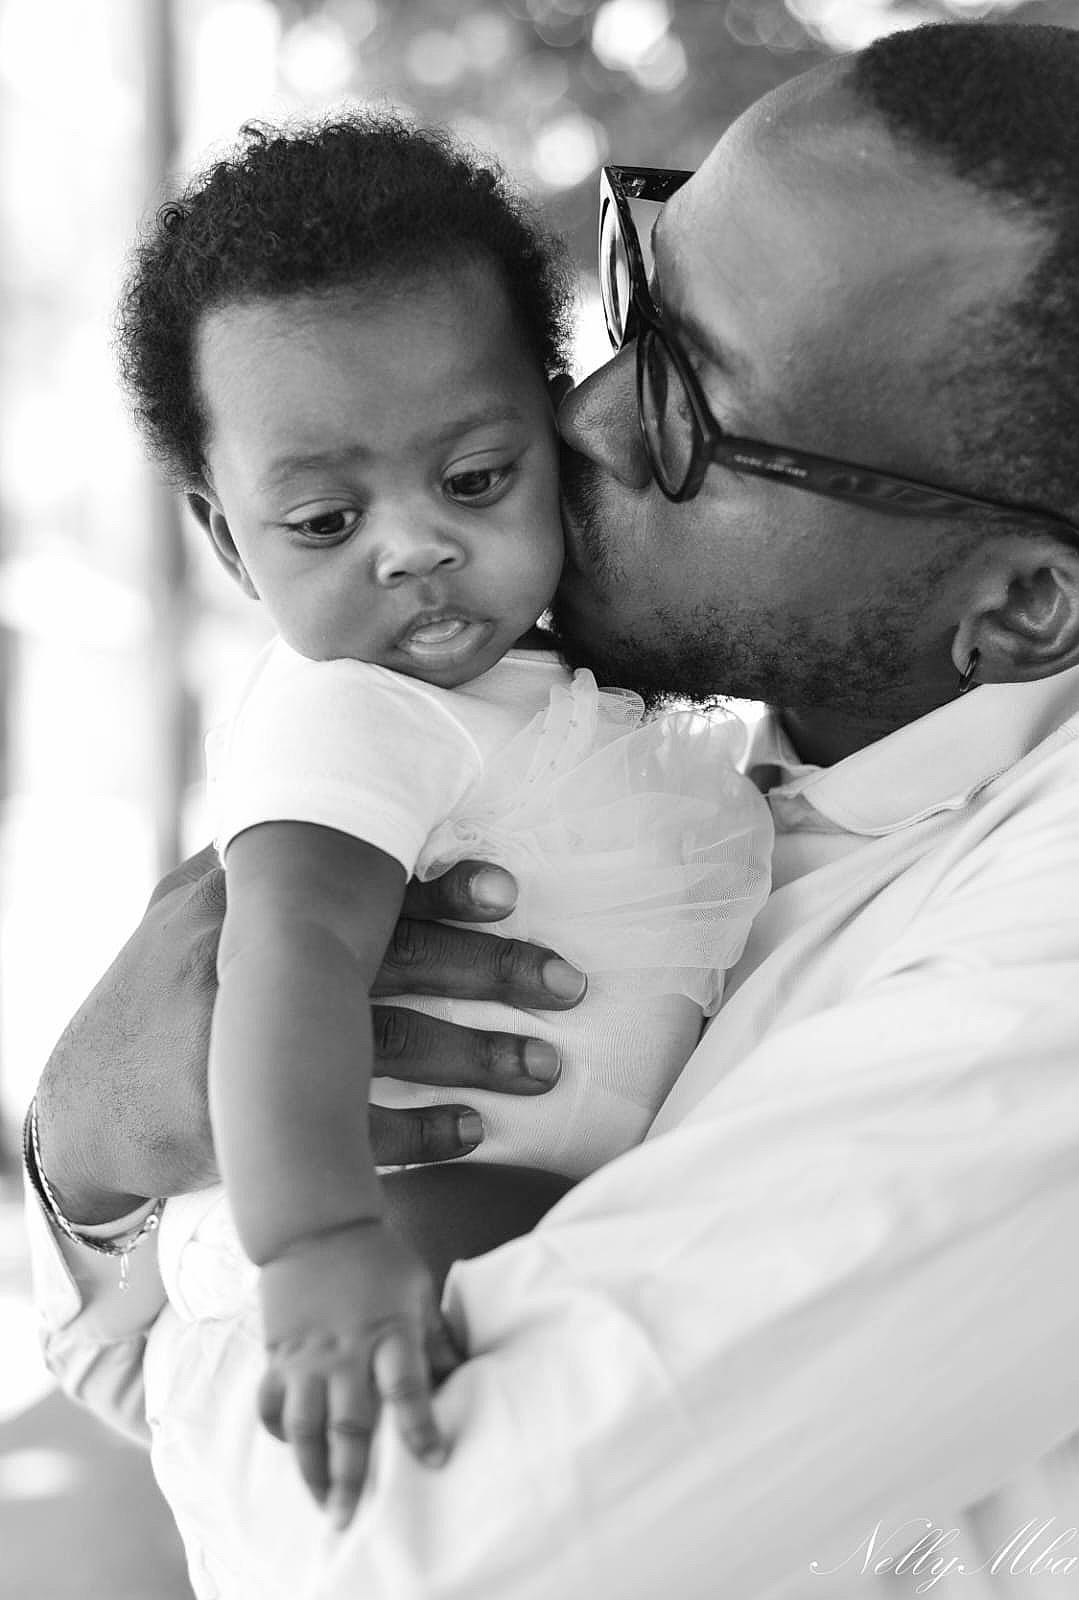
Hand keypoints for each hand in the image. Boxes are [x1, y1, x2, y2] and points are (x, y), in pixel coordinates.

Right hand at [34, 845, 585, 1224]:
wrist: (79, 1104)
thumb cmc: (161, 991)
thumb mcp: (191, 908)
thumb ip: (266, 869)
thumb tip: (358, 809)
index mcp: (244, 899)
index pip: (354, 885)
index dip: (434, 885)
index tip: (510, 889)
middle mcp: (245, 960)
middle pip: (387, 959)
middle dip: (486, 968)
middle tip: (569, 982)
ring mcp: (240, 1044)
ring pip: (380, 1042)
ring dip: (474, 1055)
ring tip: (545, 1067)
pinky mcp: (239, 1123)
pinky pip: (344, 1128)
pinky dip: (417, 1132)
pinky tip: (475, 1131)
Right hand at [256, 1220, 459, 1528]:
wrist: (317, 1226)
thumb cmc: (378, 1257)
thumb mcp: (418, 1289)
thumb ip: (435, 1337)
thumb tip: (465, 1375)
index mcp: (389, 1331)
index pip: (408, 1389)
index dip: (422, 1429)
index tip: (436, 1462)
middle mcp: (347, 1351)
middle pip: (349, 1426)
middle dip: (352, 1478)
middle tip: (352, 1519)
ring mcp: (307, 1356)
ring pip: (303, 1426)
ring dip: (310, 1470)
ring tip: (322, 1501)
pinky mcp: (278, 1354)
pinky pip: (272, 1403)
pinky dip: (278, 1431)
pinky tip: (291, 1449)